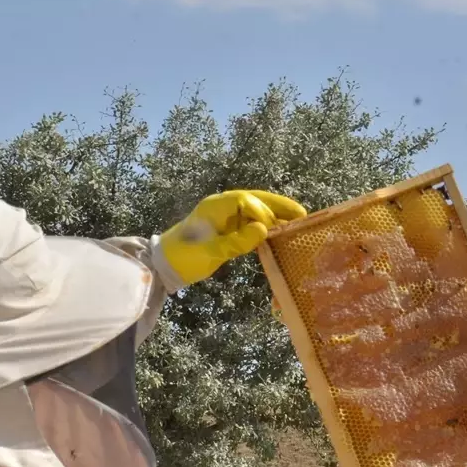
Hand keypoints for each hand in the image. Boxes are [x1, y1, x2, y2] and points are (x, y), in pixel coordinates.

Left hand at [159, 190, 305, 285]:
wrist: (164, 267)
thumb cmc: (183, 258)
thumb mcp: (209, 252)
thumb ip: (237, 242)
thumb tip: (264, 230)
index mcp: (215, 207)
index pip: (245, 200)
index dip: (260, 211)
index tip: (270, 229)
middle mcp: (223, 207)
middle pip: (255, 199)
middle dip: (278, 206)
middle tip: (302, 214)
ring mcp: (226, 218)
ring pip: (255, 210)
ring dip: (275, 215)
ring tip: (298, 222)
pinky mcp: (228, 230)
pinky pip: (251, 224)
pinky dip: (265, 228)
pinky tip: (280, 234)